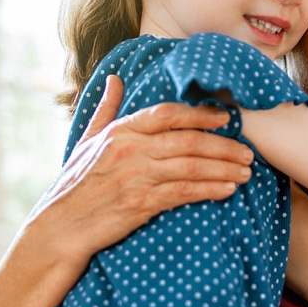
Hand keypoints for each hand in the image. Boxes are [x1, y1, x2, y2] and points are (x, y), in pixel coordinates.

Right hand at [30, 74, 254, 266]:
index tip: (225, 119)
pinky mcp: (141, 203)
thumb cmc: (74, 185)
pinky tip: (227, 191)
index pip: (167, 114)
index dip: (200, 114)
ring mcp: (136, 176)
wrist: (60, 228)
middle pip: (188, 140)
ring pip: (191, 166)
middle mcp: (130, 149)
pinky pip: (184, 192)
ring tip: (245, 172)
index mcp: (120, 131)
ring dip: (224, 169)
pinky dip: (209, 190)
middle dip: (223, 146)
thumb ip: (105, 109)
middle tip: (247, 152)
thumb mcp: (86, 141)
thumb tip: (114, 79)